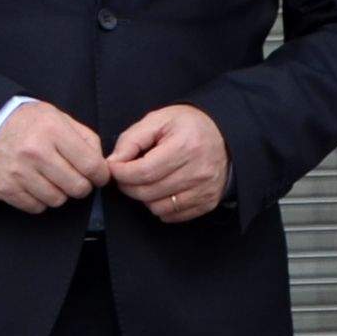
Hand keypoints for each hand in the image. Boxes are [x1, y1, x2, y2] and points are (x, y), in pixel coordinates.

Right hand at [0, 100, 109, 213]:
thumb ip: (86, 139)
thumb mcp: (61, 118)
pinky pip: (37, 207)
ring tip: (52, 178)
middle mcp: (35, 152)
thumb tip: (102, 166)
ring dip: (60, 193)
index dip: (100, 175)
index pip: (90, 165)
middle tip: (75, 177)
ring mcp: (19, 172)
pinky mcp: (6, 188)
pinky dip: (41, 200)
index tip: (98, 176)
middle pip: (77, 187)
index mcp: (52, 130)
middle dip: (82, 185)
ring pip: (58, 200)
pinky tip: (36, 184)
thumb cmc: (32, 124)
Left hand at [105, 103, 232, 223]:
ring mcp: (205, 189)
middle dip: (128, 186)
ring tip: (146, 181)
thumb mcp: (158, 120)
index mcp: (185, 146)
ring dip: (144, 197)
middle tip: (126, 175)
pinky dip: (160, 206)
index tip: (115, 167)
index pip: (143, 172)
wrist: (223, 134)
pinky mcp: (208, 202)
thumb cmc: (188, 125)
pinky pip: (172, 215)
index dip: (121, 173)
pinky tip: (161, 190)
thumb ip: (131, 139)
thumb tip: (113, 162)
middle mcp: (198, 171)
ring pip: (158, 207)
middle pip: (148, 192)